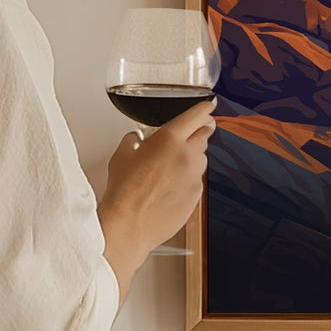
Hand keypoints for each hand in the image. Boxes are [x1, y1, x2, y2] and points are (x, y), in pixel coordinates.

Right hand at [99, 100, 215, 299]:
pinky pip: (197, 181)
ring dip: (193, 157)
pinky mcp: (197, 196)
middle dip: (200, 131)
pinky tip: (171, 186)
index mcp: (169, 139)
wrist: (130, 224)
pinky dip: (188, 179)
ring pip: (201, 159)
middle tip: (193, 132)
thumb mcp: (121, 155)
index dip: (204, 109)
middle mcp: (187, 156)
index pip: (195, 116)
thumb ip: (133, 140)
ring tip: (173, 165)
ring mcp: (195, 177)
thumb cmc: (124, 191)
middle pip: (204, 135)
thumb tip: (136, 139)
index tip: (208, 106)